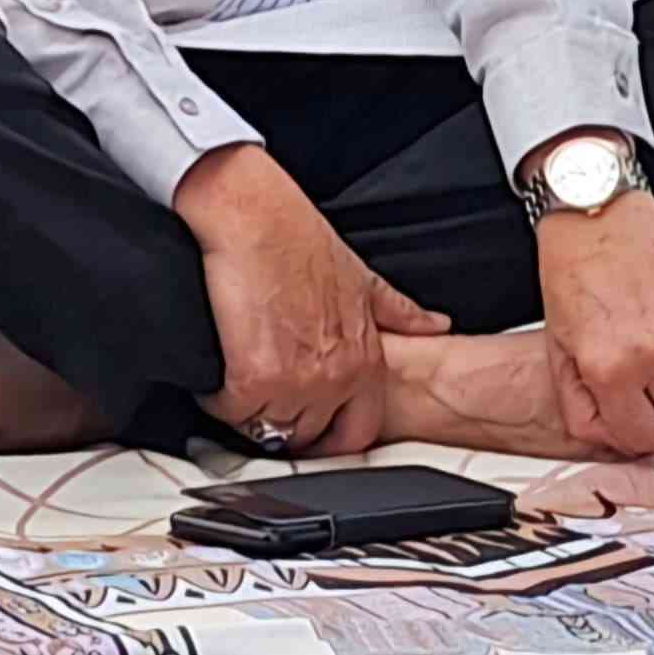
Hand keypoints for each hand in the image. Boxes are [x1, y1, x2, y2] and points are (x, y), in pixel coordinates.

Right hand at [176, 144, 447, 455]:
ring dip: (247, 410)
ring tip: (238, 374)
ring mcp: (295, 382)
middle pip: (305, 437)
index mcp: (364, 356)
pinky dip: (217, 396)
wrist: (252, 216)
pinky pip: (229, 413)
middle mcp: (335, 376)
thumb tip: (435, 324)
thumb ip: (397, 311)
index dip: (331, 438)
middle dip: (283, 421)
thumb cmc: (297, 238)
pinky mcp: (252, 379)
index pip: (358, 431)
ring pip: (265, 428)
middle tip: (262, 396)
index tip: (311, 430)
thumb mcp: (362, 277)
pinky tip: (220, 368)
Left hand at [537, 188, 653, 456]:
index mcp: (611, 370)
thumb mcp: (558, 349)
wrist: (594, 209)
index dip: (636, 431)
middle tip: (644, 382)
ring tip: (653, 340)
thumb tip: (611, 434)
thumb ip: (582, 404)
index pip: (643, 439)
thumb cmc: (571, 267)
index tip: (633, 418)